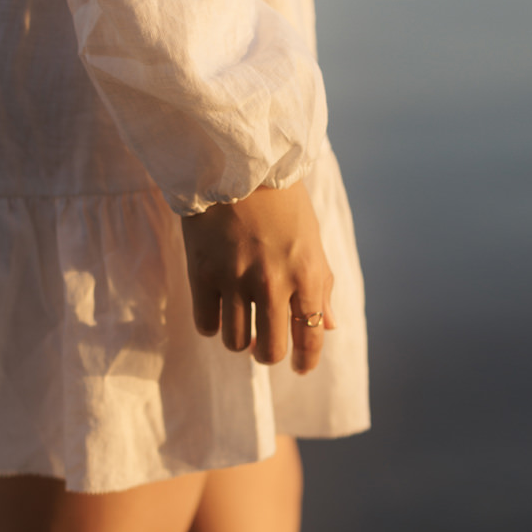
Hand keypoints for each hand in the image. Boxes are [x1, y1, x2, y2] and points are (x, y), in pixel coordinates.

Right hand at [181, 181, 335, 372]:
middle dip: (268, 354)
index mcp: (308, 273)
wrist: (236, 163)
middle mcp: (274, 282)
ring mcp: (236, 280)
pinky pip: (206, 324)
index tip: (299, 368)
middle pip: (271, 349)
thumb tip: (329, 326)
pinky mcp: (203, 274)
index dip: (306, 359)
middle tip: (263, 347)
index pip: (311, 334)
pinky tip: (218, 310)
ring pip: (236, 342)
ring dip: (240, 340)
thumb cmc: (281, 199)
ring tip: (240, 324)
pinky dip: (212, 325)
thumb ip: (321, 285)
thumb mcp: (311, 238)